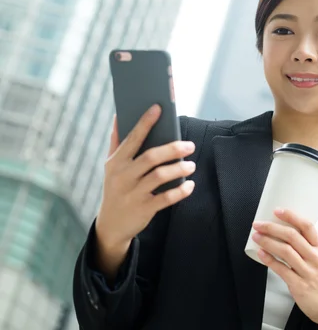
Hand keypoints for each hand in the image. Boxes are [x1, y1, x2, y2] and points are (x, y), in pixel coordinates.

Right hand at [95, 105, 196, 279]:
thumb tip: (118, 116)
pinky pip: (166, 198)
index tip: (158, 108)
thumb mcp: (111, 166)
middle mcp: (123, 176)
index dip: (145, 122)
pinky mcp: (144, 209)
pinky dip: (180, 191)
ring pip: (160, 177)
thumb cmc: (116, 187)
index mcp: (116, 162)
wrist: (111, 224)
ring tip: (191, 165)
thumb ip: (117, 141)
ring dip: (179, 169)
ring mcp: (133, 193)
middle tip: (190, 145)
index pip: (132, 138)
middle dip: (172, 149)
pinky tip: (190, 185)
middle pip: (150, 157)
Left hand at [252, 209, 317, 329]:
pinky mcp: (299, 285)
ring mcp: (307, 272)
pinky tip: (261, 253)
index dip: (291, 216)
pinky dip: (269, 260)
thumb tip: (283, 231)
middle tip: (259, 224)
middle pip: (292, 237)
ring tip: (257, 237)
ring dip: (268, 242)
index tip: (277, 210)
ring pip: (285, 251)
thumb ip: (306, 245)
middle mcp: (315, 257)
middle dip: (272, 228)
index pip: (307, 226)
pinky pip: (281, 269)